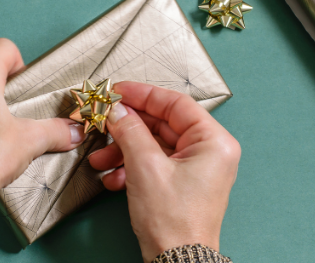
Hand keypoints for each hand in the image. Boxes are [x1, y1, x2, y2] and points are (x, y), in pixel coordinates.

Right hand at [89, 82, 240, 261]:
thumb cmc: (174, 222)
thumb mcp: (145, 167)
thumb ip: (130, 131)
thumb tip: (117, 110)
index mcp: (214, 142)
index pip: (175, 103)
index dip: (143, 95)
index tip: (118, 91)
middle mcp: (210, 152)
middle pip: (162, 124)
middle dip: (128, 127)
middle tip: (103, 121)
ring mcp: (197, 169)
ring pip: (155, 145)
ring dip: (124, 150)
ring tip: (100, 159)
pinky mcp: (183, 184)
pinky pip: (155, 164)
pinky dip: (132, 167)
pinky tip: (113, 178)